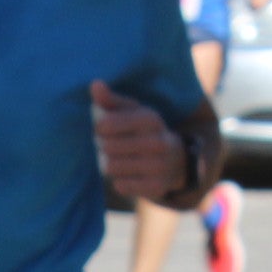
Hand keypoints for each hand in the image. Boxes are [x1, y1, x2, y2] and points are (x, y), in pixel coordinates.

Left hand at [92, 81, 190, 201]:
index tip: (103, 129)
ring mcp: (159, 166)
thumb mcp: (131, 112)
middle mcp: (157, 141)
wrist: (176, 161)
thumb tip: (95, 84)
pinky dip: (119, 181)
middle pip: (106, 146)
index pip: (106, 124)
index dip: (98, 128)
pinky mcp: (157, 187)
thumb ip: (110, 99)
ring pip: (111, 167)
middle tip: (110, 146)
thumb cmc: (143, 131)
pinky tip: (127, 175)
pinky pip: (121, 186)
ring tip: (118, 159)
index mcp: (150, 118)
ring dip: (109, 164)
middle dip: (102, 147)